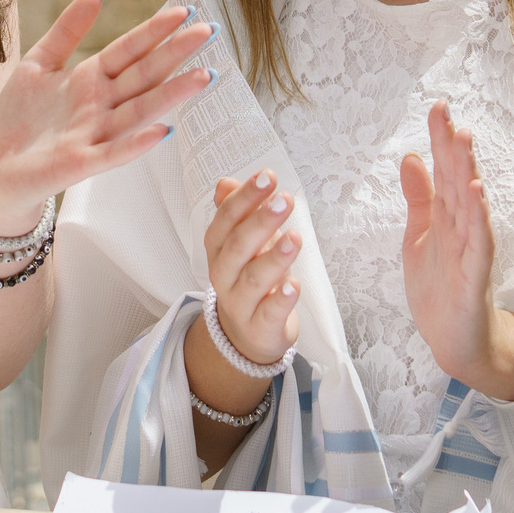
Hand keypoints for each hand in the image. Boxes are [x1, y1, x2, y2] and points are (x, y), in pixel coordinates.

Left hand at [0, 0, 214, 234]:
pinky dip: (137, 143)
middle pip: (143, 75)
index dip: (154, 30)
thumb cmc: (20, 117)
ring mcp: (95, 134)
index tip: (185, 10)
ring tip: (203, 76)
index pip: (130, 49)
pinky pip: (114, 152)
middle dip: (175, 53)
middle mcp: (101, 104)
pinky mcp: (83, 163)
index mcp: (91, 78)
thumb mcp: (39, 62)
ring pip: (139, 110)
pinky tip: (163, 131)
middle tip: (208, 31)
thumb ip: (68, 29)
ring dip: (171, 94)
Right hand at [203, 169, 301, 366]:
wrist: (245, 335)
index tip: (268, 177)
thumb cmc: (248, 279)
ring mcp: (240, 303)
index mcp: (218, 250)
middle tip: (284, 200)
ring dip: (274, 257)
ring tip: (294, 237)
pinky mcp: (260, 328)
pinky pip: (268, 313)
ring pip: (253, 279)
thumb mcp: (241, 244)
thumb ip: (235, 213)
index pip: (226, 220)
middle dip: (261, 221)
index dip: (244, 198)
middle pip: (237, 246)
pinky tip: (294, 284)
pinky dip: (281, 298)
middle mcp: (224, 275)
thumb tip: (225, 182)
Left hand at [399, 100, 513, 397]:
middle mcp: (462, 227)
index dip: (440, 140)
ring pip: (470, 204)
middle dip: (453, 148)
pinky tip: (475, 193)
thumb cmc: (440, 288)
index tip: (437, 107)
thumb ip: (419, 197)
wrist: (455, 341)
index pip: (444, 170)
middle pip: (459, 180)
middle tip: (450, 115)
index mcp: (447, 216)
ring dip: (468, 172)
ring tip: (464, 140)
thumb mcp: (419, 236)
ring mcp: (471, 250)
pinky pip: (479, 243)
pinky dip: (478, 218)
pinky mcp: (474, 276)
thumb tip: (411, 157)